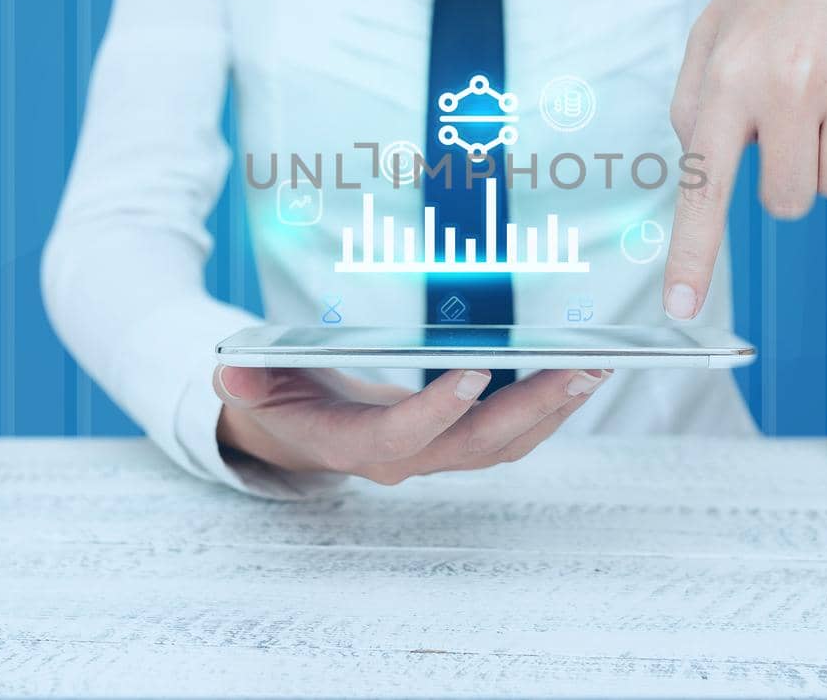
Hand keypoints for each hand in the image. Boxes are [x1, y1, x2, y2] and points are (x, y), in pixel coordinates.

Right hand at [213, 365, 608, 484]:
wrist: (294, 428)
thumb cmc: (279, 395)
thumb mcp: (252, 383)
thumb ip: (245, 379)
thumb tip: (231, 371)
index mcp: (352, 444)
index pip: (400, 437)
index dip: (436, 410)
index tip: (474, 371)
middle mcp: (403, 458)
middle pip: (475, 446)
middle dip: (530, 410)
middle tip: (579, 368)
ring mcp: (435, 453)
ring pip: (503, 444)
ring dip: (552, 409)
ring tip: (595, 367)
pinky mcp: (455, 440)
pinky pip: (509, 434)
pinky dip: (546, 406)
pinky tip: (576, 373)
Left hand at [663, 0, 826, 320]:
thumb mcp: (712, 34)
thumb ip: (694, 108)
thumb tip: (700, 178)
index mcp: (727, 78)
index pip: (706, 184)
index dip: (694, 253)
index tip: (682, 309)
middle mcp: (789, 82)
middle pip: (789, 200)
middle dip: (788, 176)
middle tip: (790, 119)